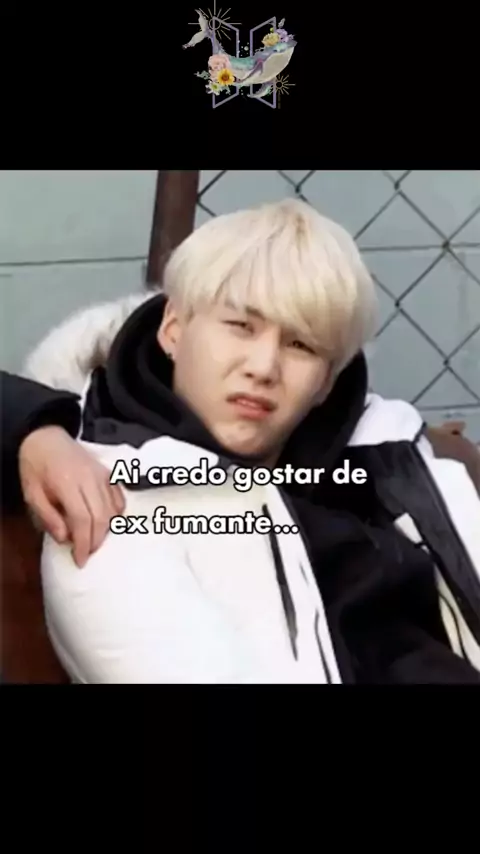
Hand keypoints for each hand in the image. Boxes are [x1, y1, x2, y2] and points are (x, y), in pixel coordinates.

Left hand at [19, 425, 124, 566]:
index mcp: (67, 483)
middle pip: (101, 517)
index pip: (82, 519)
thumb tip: (65, 539)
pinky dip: (116, 514)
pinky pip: (119, 497)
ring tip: (93, 540)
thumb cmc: (36, 466)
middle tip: (86, 554)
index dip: (83, 543)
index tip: (80, 560)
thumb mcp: (31, 493)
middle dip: (95, 541)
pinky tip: (106, 522)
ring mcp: (101, 474)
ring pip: (112, 510)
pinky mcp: (107, 473)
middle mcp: (89, 478)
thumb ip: (47, 517)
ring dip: (106, 530)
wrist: (46, 437)